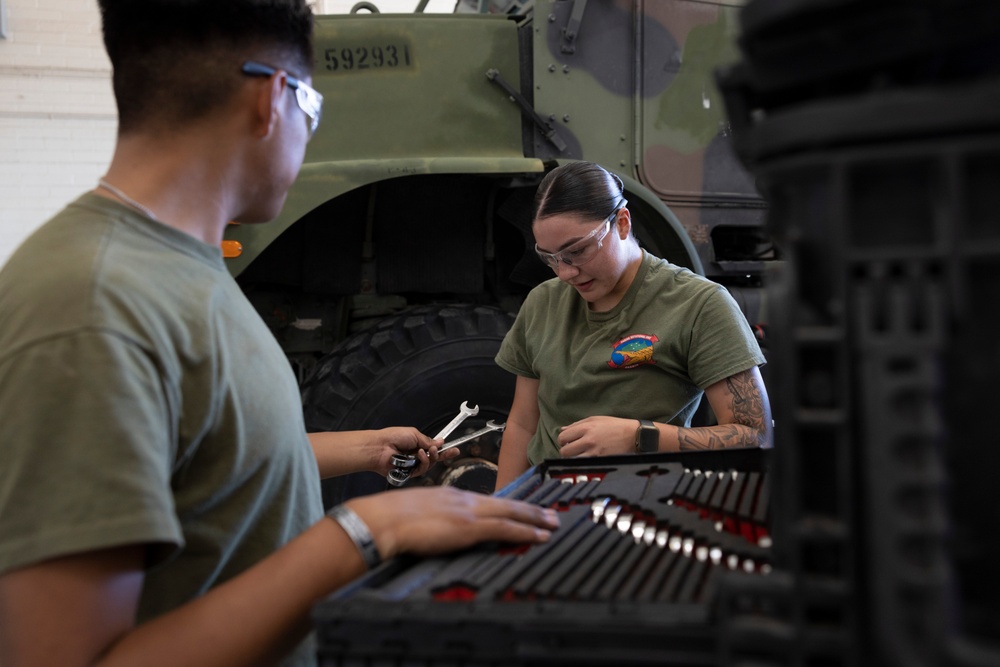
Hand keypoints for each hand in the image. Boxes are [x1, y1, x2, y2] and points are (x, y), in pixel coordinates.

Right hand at [347, 487, 558, 558]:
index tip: (522, 509)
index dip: (508, 505)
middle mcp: (464, 500)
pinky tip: (539, 536)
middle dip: (530, 509)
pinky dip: (525, 531)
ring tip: (552, 524)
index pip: (487, 501)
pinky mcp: (469, 527)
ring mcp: (468, 512)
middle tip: (550, 513)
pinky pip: (505, 528)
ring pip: (511, 513)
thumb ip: (433, 518)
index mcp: (451, 496)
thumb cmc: (391, 521)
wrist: (383, 521)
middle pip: (506, 503)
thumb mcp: (416, 513)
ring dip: (535, 519)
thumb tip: (436, 530)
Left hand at [368, 427, 459, 476]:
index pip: (433, 449)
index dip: (444, 450)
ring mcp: (412, 464)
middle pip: (434, 459)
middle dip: (443, 455)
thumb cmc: (393, 437)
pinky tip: (420, 455)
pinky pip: (421, 470)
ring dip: (431, 457)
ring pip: (429, 465)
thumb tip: (439, 443)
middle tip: (450, 451)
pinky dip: (423, 462)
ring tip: (428, 451)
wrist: (380, 447)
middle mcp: (415, 455)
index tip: (454, 449)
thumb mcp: (414, 434)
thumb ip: (428, 441)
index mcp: (417, 445)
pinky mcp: (408, 473)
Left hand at [557, 416, 634, 457]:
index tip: (567, 442)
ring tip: (579, 455)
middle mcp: (588, 440)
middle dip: (566, 451)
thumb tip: (562, 429)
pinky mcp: (600, 461)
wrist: (633, 435)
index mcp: (586, 428)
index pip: (562, 437)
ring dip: (573, 459)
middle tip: (572, 449)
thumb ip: (577, 424)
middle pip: (564, 451)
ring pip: (572, 461)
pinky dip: (582, 463)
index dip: (562, 440)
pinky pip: (584, 465)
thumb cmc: (615, 426)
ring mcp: (594, 452)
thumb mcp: (596, 419)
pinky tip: (587, 459)